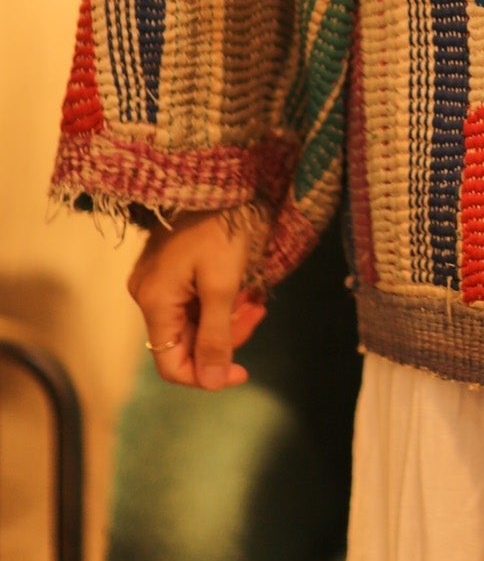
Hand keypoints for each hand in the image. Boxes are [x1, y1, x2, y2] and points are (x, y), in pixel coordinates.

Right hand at [127, 209, 268, 389]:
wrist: (221, 178)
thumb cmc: (222, 228)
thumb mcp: (224, 285)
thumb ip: (216, 336)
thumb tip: (209, 382)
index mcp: (155, 301)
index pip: (171, 363)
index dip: (206, 375)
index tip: (243, 371)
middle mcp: (147, 295)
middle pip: (185, 342)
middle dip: (225, 337)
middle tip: (257, 313)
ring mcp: (157, 281)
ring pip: (193, 322)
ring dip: (227, 319)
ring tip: (255, 299)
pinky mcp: (170, 269)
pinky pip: (194, 301)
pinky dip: (220, 302)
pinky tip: (244, 288)